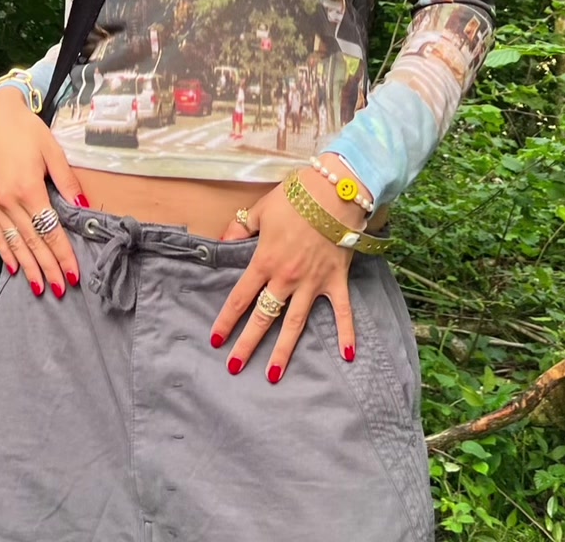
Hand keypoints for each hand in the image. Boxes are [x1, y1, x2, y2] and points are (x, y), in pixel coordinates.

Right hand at [0, 87, 88, 297]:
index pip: (50, 230)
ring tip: (40, 287)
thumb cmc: (28, 130)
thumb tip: (83, 203)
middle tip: (61, 288)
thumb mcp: (53, 150)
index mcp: (28, 188)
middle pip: (32, 242)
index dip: (62, 253)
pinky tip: (13, 268)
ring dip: (27, 267)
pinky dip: (5, 252)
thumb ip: (67, 179)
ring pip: (13, 243)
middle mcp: (9, 200)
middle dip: (48, 267)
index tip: (73, 273)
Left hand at [210, 176, 357, 382]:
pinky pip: (342, 312)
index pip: (241, 297)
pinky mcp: (336, 280)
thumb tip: (221, 241)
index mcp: (265, 261)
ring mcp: (312, 282)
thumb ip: (240, 228)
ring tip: (272, 375)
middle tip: (234, 367)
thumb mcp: (261, 209)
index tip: (216, 339)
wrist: (334, 190)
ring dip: (284, 351)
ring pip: (295, 323)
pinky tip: (347, 356)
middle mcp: (286, 278)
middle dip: (247, 344)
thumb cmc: (296, 196)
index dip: (227, 320)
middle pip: (263, 317)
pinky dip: (346, 333)